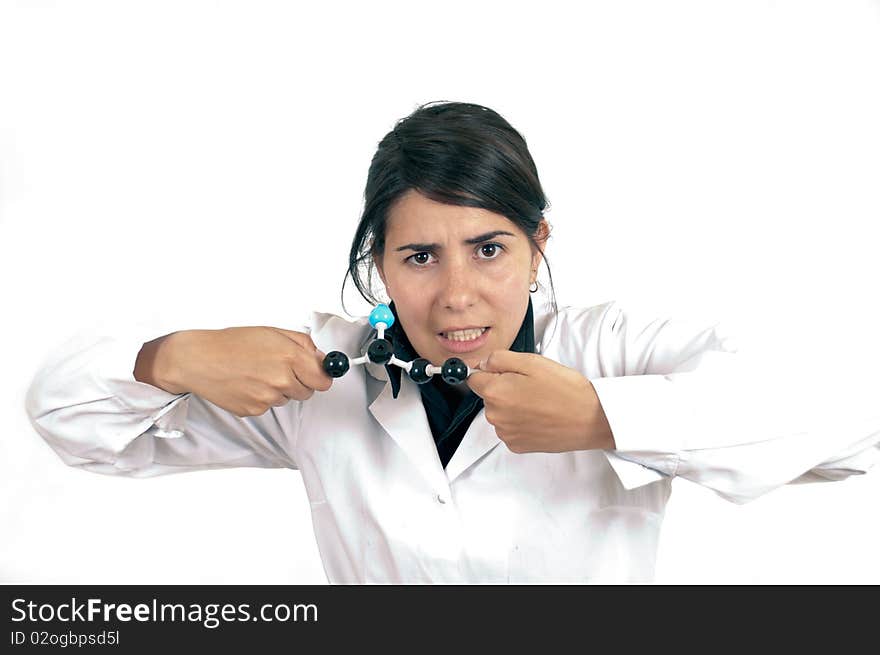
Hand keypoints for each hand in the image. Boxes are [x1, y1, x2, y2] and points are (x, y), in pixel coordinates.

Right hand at [148, 326, 332, 416]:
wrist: (199, 359)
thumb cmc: (233, 343)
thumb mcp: (273, 332)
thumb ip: (304, 344)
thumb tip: (323, 359)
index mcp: (290, 356)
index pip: (324, 379)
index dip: (320, 375)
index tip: (316, 372)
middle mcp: (281, 379)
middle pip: (308, 392)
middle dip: (299, 381)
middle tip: (279, 368)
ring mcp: (267, 397)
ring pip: (287, 399)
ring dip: (279, 389)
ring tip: (258, 373)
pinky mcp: (254, 410)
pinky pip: (269, 407)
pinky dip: (262, 397)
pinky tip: (248, 383)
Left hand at [466, 350, 614, 453]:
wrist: (591, 419)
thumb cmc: (565, 389)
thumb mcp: (531, 361)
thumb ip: (499, 359)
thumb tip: (483, 364)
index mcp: (495, 392)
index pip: (473, 378)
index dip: (489, 371)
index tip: (505, 371)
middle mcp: (495, 416)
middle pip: (487, 396)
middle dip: (503, 388)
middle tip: (531, 385)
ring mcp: (506, 433)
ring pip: (499, 413)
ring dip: (512, 406)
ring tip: (539, 401)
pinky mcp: (518, 446)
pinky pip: (510, 428)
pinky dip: (520, 422)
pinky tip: (539, 416)